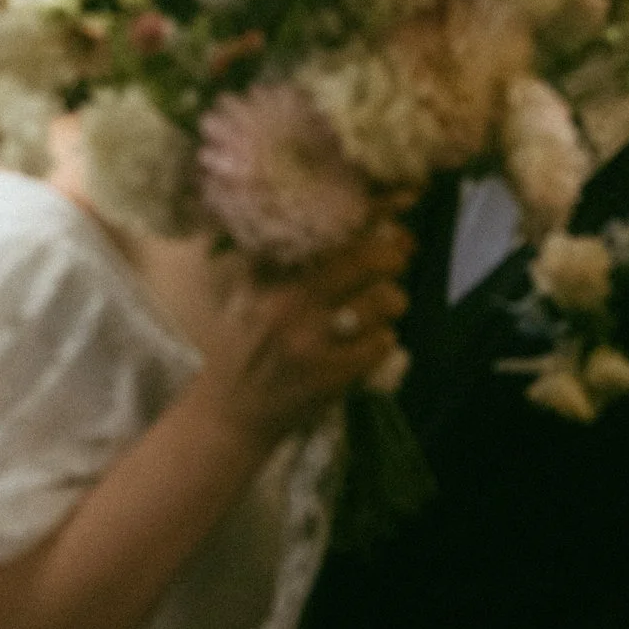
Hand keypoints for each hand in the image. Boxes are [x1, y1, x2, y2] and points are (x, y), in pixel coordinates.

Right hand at [201, 216, 414, 441]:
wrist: (232, 411)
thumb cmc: (245, 343)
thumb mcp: (249, 290)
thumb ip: (283, 256)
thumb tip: (345, 221)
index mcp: (267, 276)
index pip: (331, 234)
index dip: (371, 221)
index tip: (391, 217)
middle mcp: (288, 304)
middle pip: (366, 263)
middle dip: (391, 259)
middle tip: (396, 262)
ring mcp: (310, 342)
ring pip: (382, 303)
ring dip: (392, 303)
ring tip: (384, 307)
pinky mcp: (331, 375)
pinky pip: (382, 343)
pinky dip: (384, 339)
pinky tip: (371, 341)